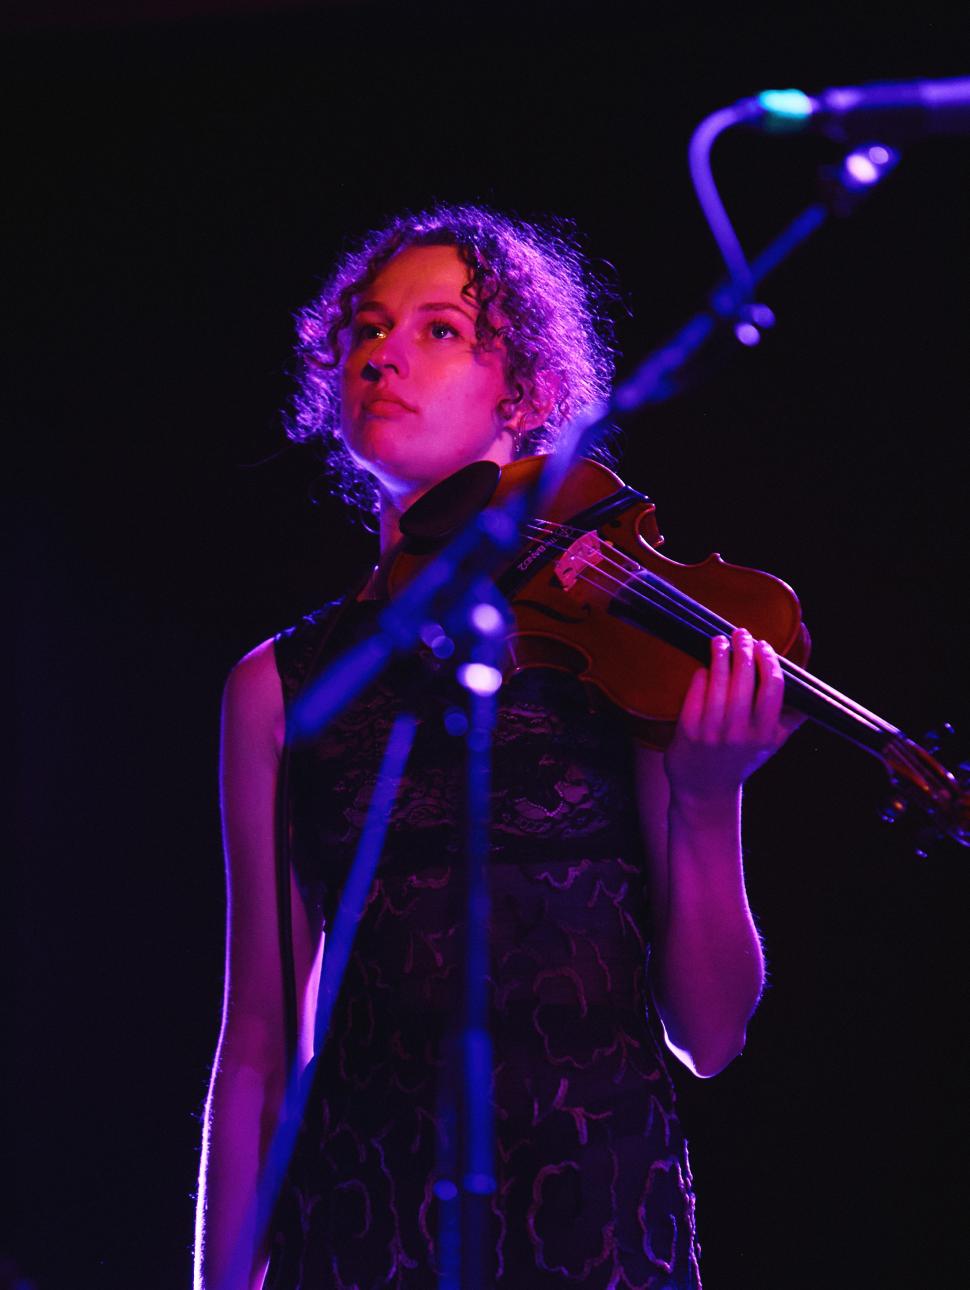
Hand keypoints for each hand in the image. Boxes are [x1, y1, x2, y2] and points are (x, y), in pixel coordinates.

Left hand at [664, 628, 801, 801]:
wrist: (706, 792)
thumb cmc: (741, 761)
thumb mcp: (770, 745)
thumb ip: (791, 719)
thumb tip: (814, 695)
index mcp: (765, 733)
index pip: (773, 687)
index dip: (769, 661)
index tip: (764, 646)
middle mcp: (740, 732)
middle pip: (745, 678)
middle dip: (744, 649)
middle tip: (741, 633)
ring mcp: (713, 731)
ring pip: (718, 681)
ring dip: (720, 654)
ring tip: (720, 640)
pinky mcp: (688, 730)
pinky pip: (696, 691)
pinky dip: (701, 675)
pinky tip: (704, 667)